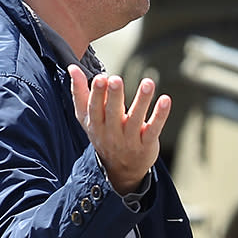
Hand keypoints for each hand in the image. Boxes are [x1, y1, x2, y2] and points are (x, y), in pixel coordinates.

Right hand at [68, 66, 170, 194]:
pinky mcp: (147, 144)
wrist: (121, 170)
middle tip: (116, 79)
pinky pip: (153, 129)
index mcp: (95, 124)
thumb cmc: (103, 135)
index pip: (94, 107)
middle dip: (114, 96)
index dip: (97, 93)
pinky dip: (160, 115)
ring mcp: (129, 139)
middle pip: (112, 113)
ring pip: (135, 119)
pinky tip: (165, 100)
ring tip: (148, 83)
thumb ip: (79, 93)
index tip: (101, 77)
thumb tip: (72, 67)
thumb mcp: (87, 118)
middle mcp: (111, 132)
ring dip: (141, 100)